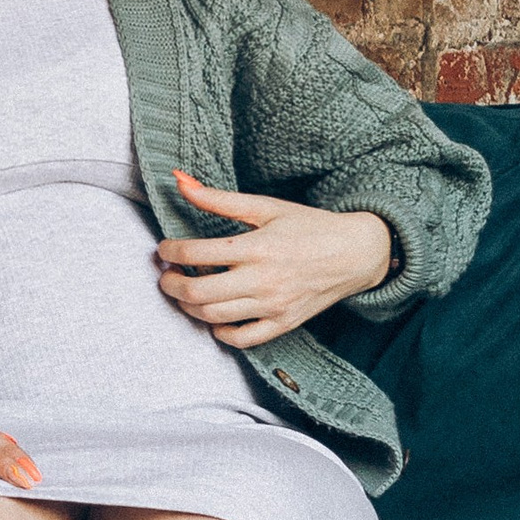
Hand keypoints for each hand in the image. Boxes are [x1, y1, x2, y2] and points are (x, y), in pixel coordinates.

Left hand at [159, 174, 390, 345]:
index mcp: (257, 247)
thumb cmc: (309, 226)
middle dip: (170, 283)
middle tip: (166, 274)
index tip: (165, 249)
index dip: (170, 251)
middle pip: (198, 292)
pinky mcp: (283, 323)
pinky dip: (220, 332)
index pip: (196, 253)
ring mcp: (273, 306)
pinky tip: (215, 317)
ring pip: (213, 317)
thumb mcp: (264, 207)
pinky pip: (242, 339)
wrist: (355, 253)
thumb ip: (218, 199)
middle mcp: (263, 280)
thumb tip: (178, 180)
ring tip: (185, 291)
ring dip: (188, 306)